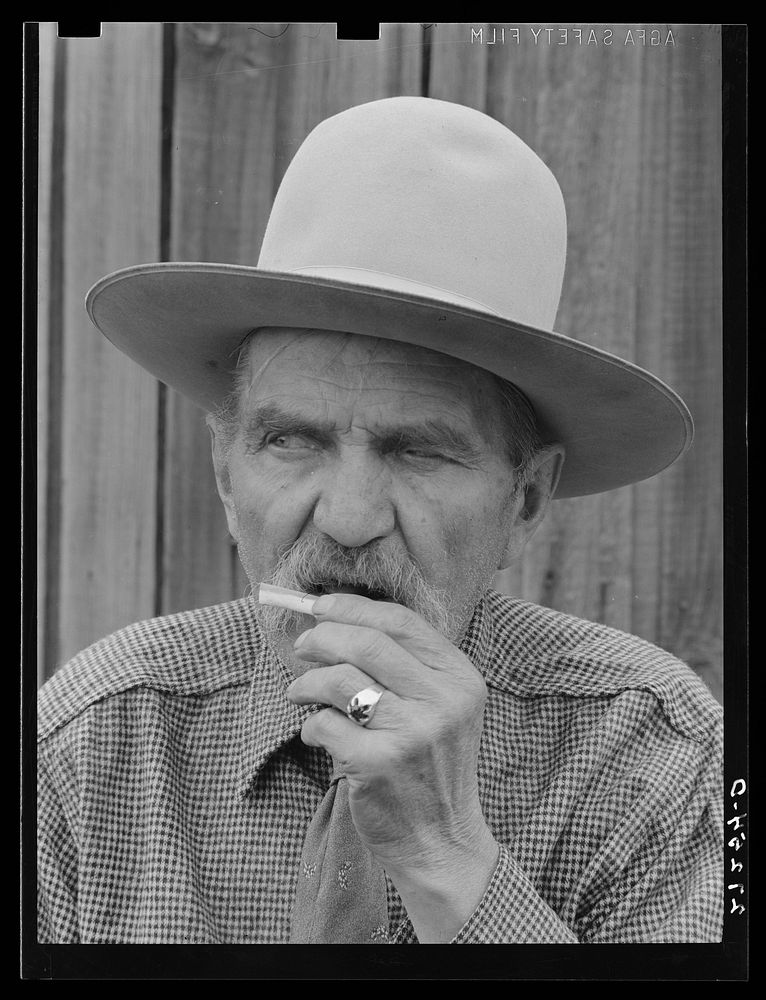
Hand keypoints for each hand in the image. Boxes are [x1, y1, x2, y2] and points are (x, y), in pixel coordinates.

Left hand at [285, 593, 499, 941]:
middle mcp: (443, 701)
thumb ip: (409, 666)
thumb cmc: (432, 767)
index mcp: (460, 678)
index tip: (321, 607)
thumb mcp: (444, 709)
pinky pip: (325, 724)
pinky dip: (311, 725)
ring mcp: (412, 733)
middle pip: (367, 641)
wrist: (443, 842)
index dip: (354, 608)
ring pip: (340, 679)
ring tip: (299, 693)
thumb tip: (341, 619)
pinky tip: (316, 734)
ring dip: (307, 682)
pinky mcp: (378, 764)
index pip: (402, 621)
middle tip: (301, 646)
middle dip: (323, 637)